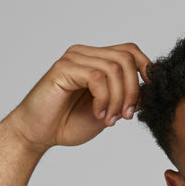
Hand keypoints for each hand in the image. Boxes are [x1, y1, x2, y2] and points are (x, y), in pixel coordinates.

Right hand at [5, 42, 151, 151]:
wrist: (37, 134)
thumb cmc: (67, 123)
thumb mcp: (107, 111)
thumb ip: (124, 98)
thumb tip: (146, 92)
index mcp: (95, 60)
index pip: (130, 51)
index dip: (145, 69)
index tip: (146, 96)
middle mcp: (85, 54)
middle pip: (126, 58)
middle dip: (132, 90)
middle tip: (126, 115)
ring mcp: (73, 59)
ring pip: (113, 69)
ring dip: (118, 99)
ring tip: (110, 119)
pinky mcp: (63, 69)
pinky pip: (96, 77)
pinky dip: (104, 99)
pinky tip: (98, 114)